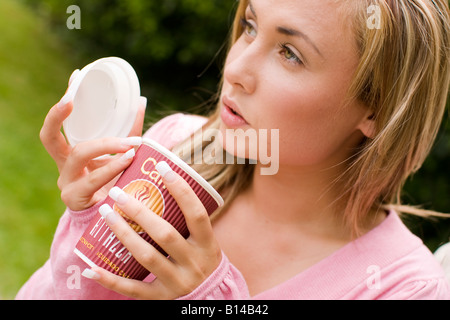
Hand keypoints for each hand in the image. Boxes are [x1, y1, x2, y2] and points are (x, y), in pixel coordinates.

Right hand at [39, 72, 146, 209]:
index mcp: (70, 154)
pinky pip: (93, 180)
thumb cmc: (115, 183)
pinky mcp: (76, 200)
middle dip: (59, 117)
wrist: (113, 220)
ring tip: (130, 144)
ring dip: (107, 145)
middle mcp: (63, 167)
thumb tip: (140, 102)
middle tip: (73, 101)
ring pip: (79, 155)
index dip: (61, 104)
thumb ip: (129, 133)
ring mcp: (67, 184)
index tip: (74, 78)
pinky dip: (113, 168)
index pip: (56, 126)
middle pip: (50, 138)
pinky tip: (128, 161)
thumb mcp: (120, 155)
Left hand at [82, 162, 221, 299]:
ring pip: (147, 257)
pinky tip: (91, 268)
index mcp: (208, 244)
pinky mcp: (161, 297)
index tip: (162, 166)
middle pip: (165, 235)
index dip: (181, 190)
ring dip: (124, 234)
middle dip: (140, 211)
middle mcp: (195, 263)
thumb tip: (168, 175)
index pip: (196, 214)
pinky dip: (111, 279)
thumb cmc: (201, 255)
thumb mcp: (204, 238)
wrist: (209, 293)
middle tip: (118, 193)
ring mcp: (178, 282)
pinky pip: (133, 289)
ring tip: (106, 214)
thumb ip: (189, 216)